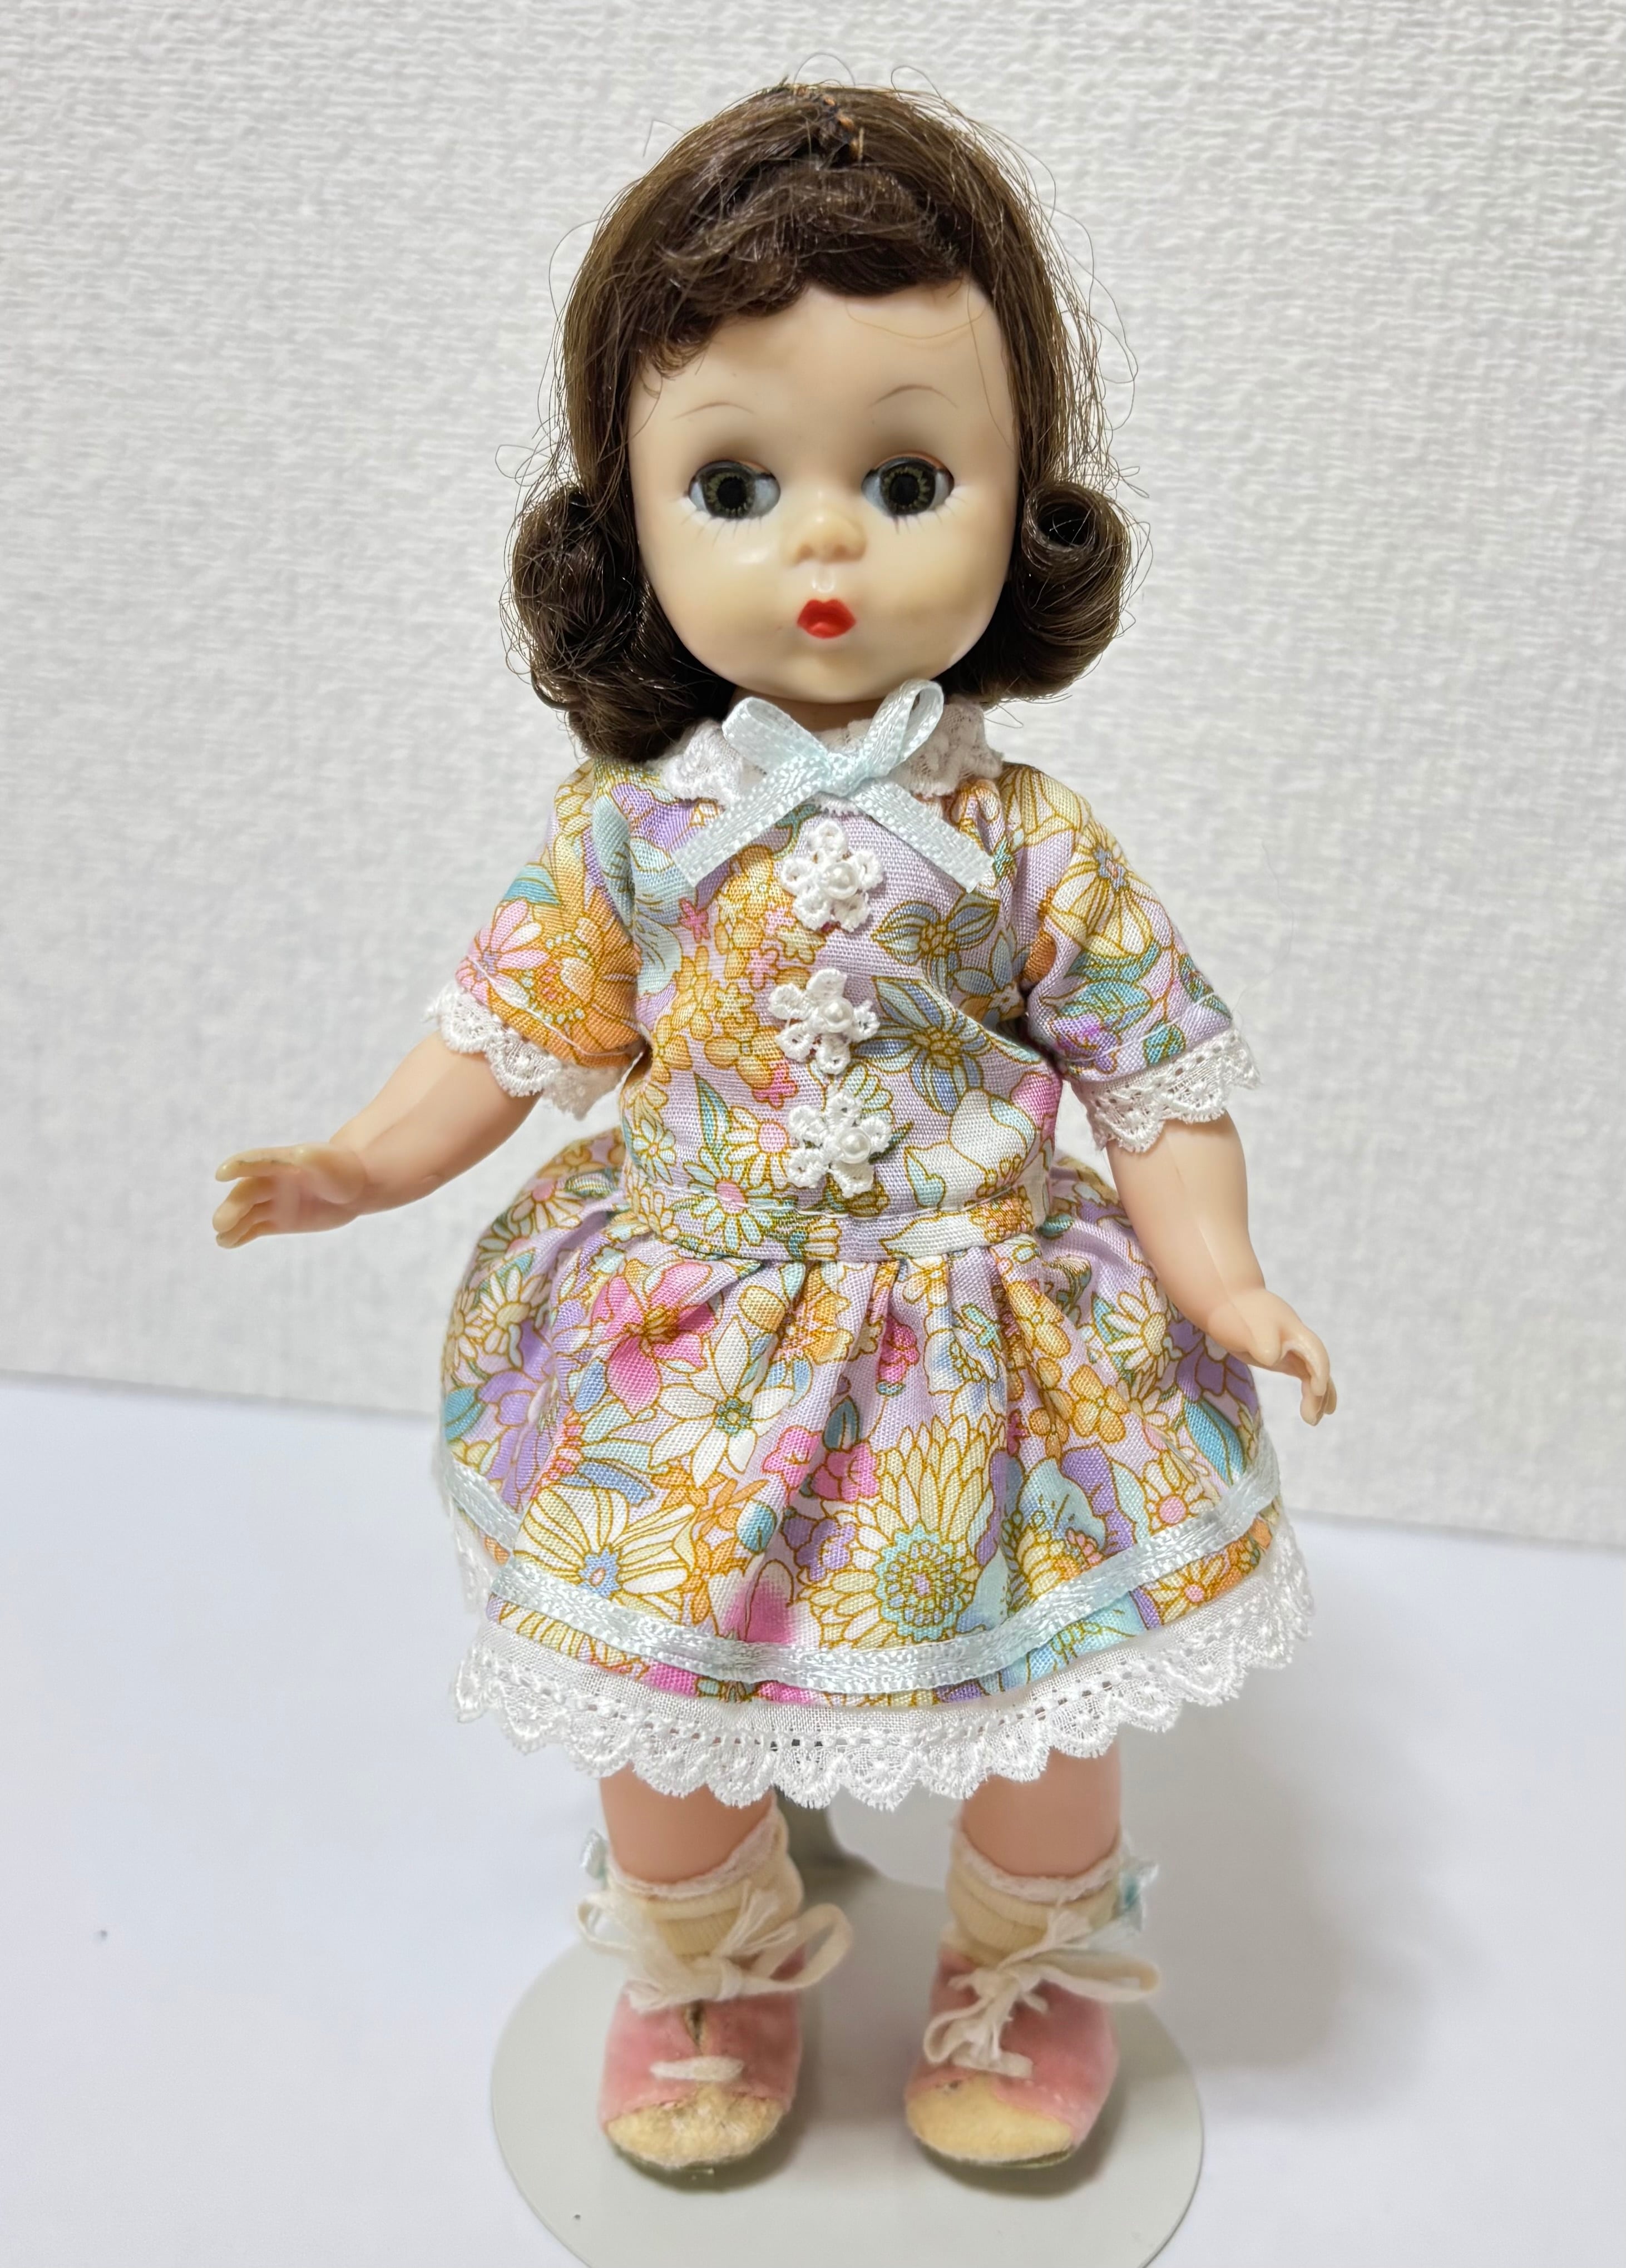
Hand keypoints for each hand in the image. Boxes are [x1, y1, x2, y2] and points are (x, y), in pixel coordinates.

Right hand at [212, 1143, 369, 1247]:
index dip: (239, 1166)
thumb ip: (313, 1159)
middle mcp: (270, 1181)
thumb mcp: (329, 1162)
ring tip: (222, 1240)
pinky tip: (228, 1244)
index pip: (255, 1161)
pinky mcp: (278, 1222)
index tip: (222, 1174)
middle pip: (247, 1194)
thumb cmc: (341, 1168)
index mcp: (280, 1161)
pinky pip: (255, 1229)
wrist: (355, 1187)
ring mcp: (273, 1202)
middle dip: (232, 1207)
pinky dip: (241, 1236)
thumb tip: (301, 1154)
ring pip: (247, 1214)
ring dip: (232, 1225)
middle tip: (220, 1224)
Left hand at [1203, 1289, 1336, 1425]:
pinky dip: (1308, 1388)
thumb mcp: (1247, 1328)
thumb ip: (1263, 1343)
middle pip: (1318, 1367)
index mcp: (1293, 1331)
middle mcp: (1297, 1339)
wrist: (1224, 1298)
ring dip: (1316, 1395)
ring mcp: (1291, 1347)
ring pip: (1312, 1373)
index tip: (1317, 1391)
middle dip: (1320, 1393)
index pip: (1315, 1353)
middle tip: (1311, 1420)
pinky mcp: (1282, 1355)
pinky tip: (1309, 1404)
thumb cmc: (1235, 1313)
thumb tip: (1275, 1358)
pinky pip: (1303, 1373)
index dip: (1320, 1372)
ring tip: (1313, 1420)